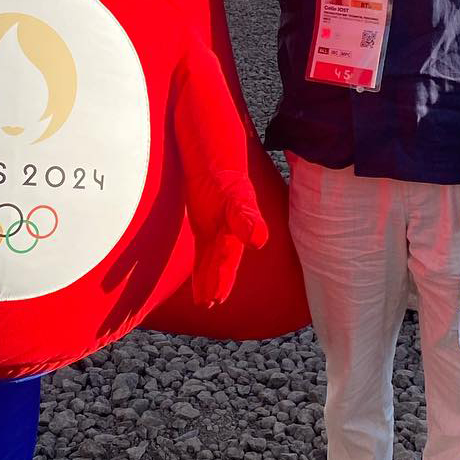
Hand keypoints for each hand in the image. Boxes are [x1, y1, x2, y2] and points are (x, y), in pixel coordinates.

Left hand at [187, 171, 268, 306]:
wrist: (215, 155)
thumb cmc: (227, 175)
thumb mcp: (238, 197)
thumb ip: (247, 218)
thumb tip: (259, 241)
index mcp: (236, 230)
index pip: (227, 258)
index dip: (222, 278)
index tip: (216, 299)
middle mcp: (227, 232)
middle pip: (220, 262)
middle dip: (215, 283)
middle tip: (208, 304)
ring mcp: (215, 228)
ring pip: (210, 259)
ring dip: (208, 278)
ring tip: (204, 303)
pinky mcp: (204, 224)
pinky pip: (203, 249)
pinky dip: (201, 266)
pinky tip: (199, 282)